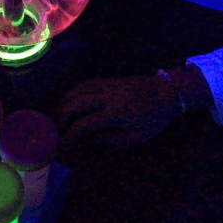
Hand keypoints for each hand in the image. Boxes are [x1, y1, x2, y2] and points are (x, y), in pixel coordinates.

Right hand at [56, 75, 181, 149]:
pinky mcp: (107, 80)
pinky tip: (68, 101)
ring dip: (64, 102)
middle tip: (55, 128)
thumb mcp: (139, 137)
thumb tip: (93, 140)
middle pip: (76, 103)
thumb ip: (114, 141)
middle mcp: (107, 96)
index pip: (86, 123)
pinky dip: (72, 92)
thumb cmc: (154, 118)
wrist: (166, 91)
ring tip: (56, 115)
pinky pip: (83, 84)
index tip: (63, 143)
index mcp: (116, 113)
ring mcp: (106, 85)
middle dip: (62, 116)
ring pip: (77, 90)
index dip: (71, 134)